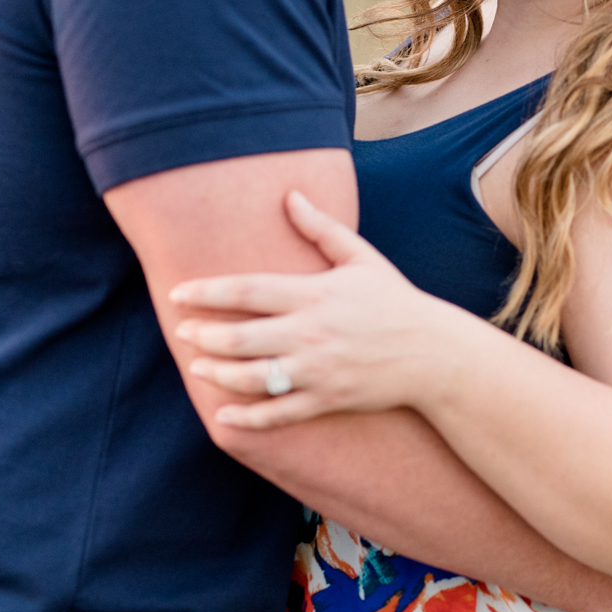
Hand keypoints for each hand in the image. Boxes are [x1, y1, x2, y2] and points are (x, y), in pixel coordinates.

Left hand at [169, 191, 448, 429]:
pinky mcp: (327, 400)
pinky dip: (248, 416)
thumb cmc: (395, 301)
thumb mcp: (362, 258)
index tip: (178, 294)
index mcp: (314, 293)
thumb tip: (290, 195)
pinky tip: (224, 413)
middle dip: (204, 337)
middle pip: (240, 337)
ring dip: (217, 374)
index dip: (206, 293)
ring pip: (252, 377)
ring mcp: (318, 370)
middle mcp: (311, 333)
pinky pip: (278, 413)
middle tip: (182, 334)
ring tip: (197, 368)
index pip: (246, 290)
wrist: (433, 353)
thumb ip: (321, 228)